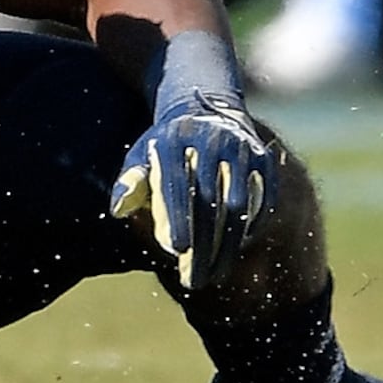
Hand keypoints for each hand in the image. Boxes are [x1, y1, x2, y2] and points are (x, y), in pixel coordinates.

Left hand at [110, 33, 279, 288]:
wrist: (203, 103)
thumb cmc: (164, 144)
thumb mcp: (140, 155)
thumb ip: (130, 182)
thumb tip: (118, 210)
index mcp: (174, 140)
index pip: (177, 184)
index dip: (178, 218)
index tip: (177, 251)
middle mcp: (211, 139)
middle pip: (209, 200)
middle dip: (204, 244)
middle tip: (195, 280)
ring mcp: (240, 145)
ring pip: (239, 201)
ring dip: (230, 242)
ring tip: (217, 272)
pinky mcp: (262, 154)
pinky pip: (264, 195)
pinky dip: (255, 224)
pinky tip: (241, 248)